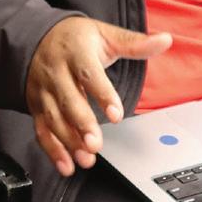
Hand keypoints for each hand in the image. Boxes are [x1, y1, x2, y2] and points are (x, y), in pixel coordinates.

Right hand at [25, 16, 171, 174]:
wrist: (36, 38)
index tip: (116, 115)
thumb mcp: (105, 35)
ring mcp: (44, 91)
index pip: (89, 74)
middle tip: (96, 143)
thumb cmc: (76, 39)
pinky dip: (52, 150)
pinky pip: (41, 130)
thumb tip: (165, 40)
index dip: (103, 94)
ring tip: (87, 158)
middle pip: (68, 100)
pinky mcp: (36, 106)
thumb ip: (134, 43)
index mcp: (76, 53)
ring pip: (53, 118)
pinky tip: (67, 165)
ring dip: (68, 141)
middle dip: (81, 124)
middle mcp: (56, 72)